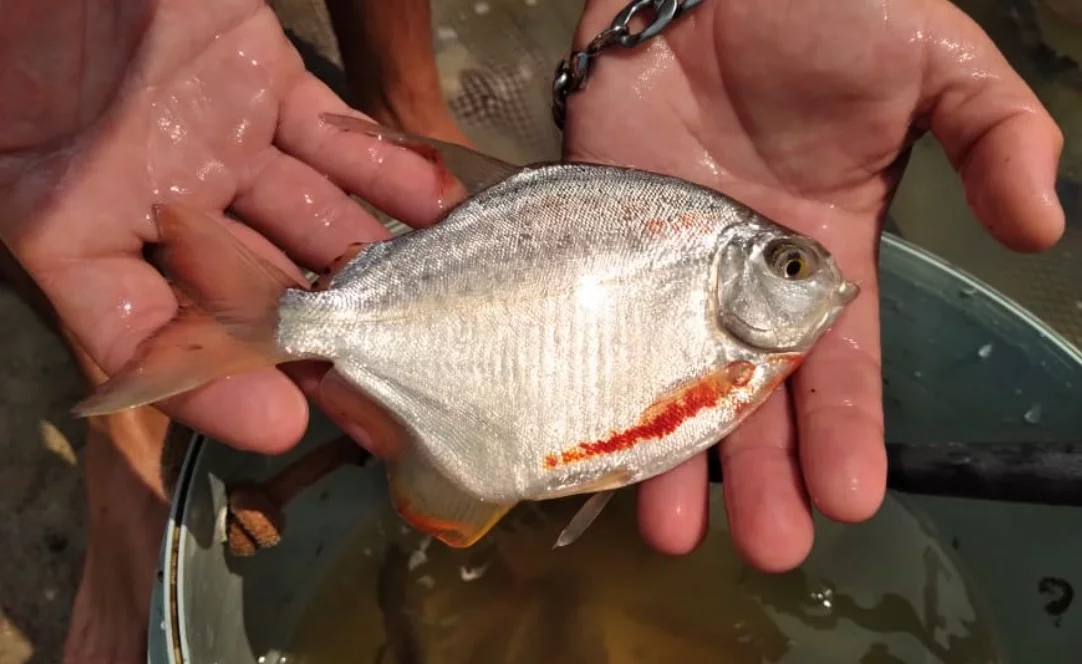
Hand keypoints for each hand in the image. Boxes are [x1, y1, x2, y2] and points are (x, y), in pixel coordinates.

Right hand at [0, 0, 449, 452]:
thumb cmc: (12, 47)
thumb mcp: (28, 190)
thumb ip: (94, 291)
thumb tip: (139, 376)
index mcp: (79, 227)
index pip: (146, 333)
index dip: (213, 383)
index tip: (284, 423)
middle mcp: (159, 195)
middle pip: (251, 286)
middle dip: (321, 335)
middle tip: (393, 380)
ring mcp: (217, 135)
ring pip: (308, 216)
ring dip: (370, 260)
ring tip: (434, 302)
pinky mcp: (263, 76)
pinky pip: (335, 135)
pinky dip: (388, 169)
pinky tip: (440, 211)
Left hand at [563, 0, 1063, 569]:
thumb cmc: (829, 7)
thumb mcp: (938, 65)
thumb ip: (996, 138)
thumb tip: (1044, 231)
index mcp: (824, 255)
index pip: (841, 364)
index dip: (847, 430)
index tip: (851, 500)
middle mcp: (741, 277)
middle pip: (753, 395)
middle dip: (762, 472)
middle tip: (766, 547)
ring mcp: (664, 262)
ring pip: (667, 376)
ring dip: (671, 454)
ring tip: (673, 533)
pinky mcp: (599, 232)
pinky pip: (595, 320)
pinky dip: (592, 379)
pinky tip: (593, 442)